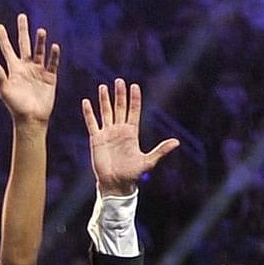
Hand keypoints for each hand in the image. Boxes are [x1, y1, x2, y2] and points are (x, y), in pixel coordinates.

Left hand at [0, 13, 60, 125]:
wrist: (31, 118)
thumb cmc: (15, 106)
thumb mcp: (5, 90)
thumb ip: (0, 75)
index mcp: (13, 69)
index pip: (7, 50)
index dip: (3, 38)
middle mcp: (26, 67)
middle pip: (24, 44)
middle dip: (23, 30)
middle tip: (22, 16)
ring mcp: (38, 71)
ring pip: (39, 51)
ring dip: (40, 41)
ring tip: (41, 31)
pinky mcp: (50, 77)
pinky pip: (52, 63)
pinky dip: (53, 55)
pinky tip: (54, 46)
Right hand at [80, 78, 174, 194]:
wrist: (115, 183)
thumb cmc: (132, 174)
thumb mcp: (148, 162)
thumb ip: (160, 150)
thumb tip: (176, 142)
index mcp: (132, 133)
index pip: (133, 111)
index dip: (134, 99)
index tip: (134, 86)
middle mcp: (119, 130)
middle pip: (119, 108)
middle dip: (119, 94)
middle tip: (119, 80)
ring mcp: (107, 133)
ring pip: (105, 112)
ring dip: (104, 99)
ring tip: (103, 86)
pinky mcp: (96, 139)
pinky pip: (92, 123)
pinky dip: (88, 113)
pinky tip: (86, 102)